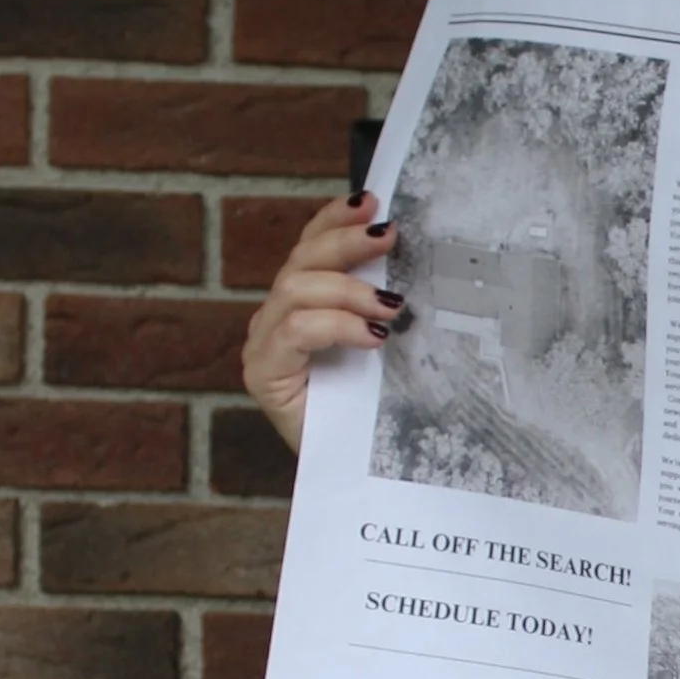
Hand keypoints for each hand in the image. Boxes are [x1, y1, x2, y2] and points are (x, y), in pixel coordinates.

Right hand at [241, 191, 405, 450]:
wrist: (362, 475)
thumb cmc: (376, 412)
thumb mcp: (388, 346)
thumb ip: (383, 305)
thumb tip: (415, 259)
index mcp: (301, 305)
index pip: (310, 247)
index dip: (336, 220)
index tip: (373, 203)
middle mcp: (276, 319)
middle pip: (302, 260)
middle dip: (346, 242)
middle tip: (390, 237)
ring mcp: (265, 345)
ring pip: (296, 288)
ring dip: (349, 289)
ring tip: (390, 307)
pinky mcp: (264, 374)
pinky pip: (295, 330)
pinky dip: (336, 325)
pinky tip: (372, 337)